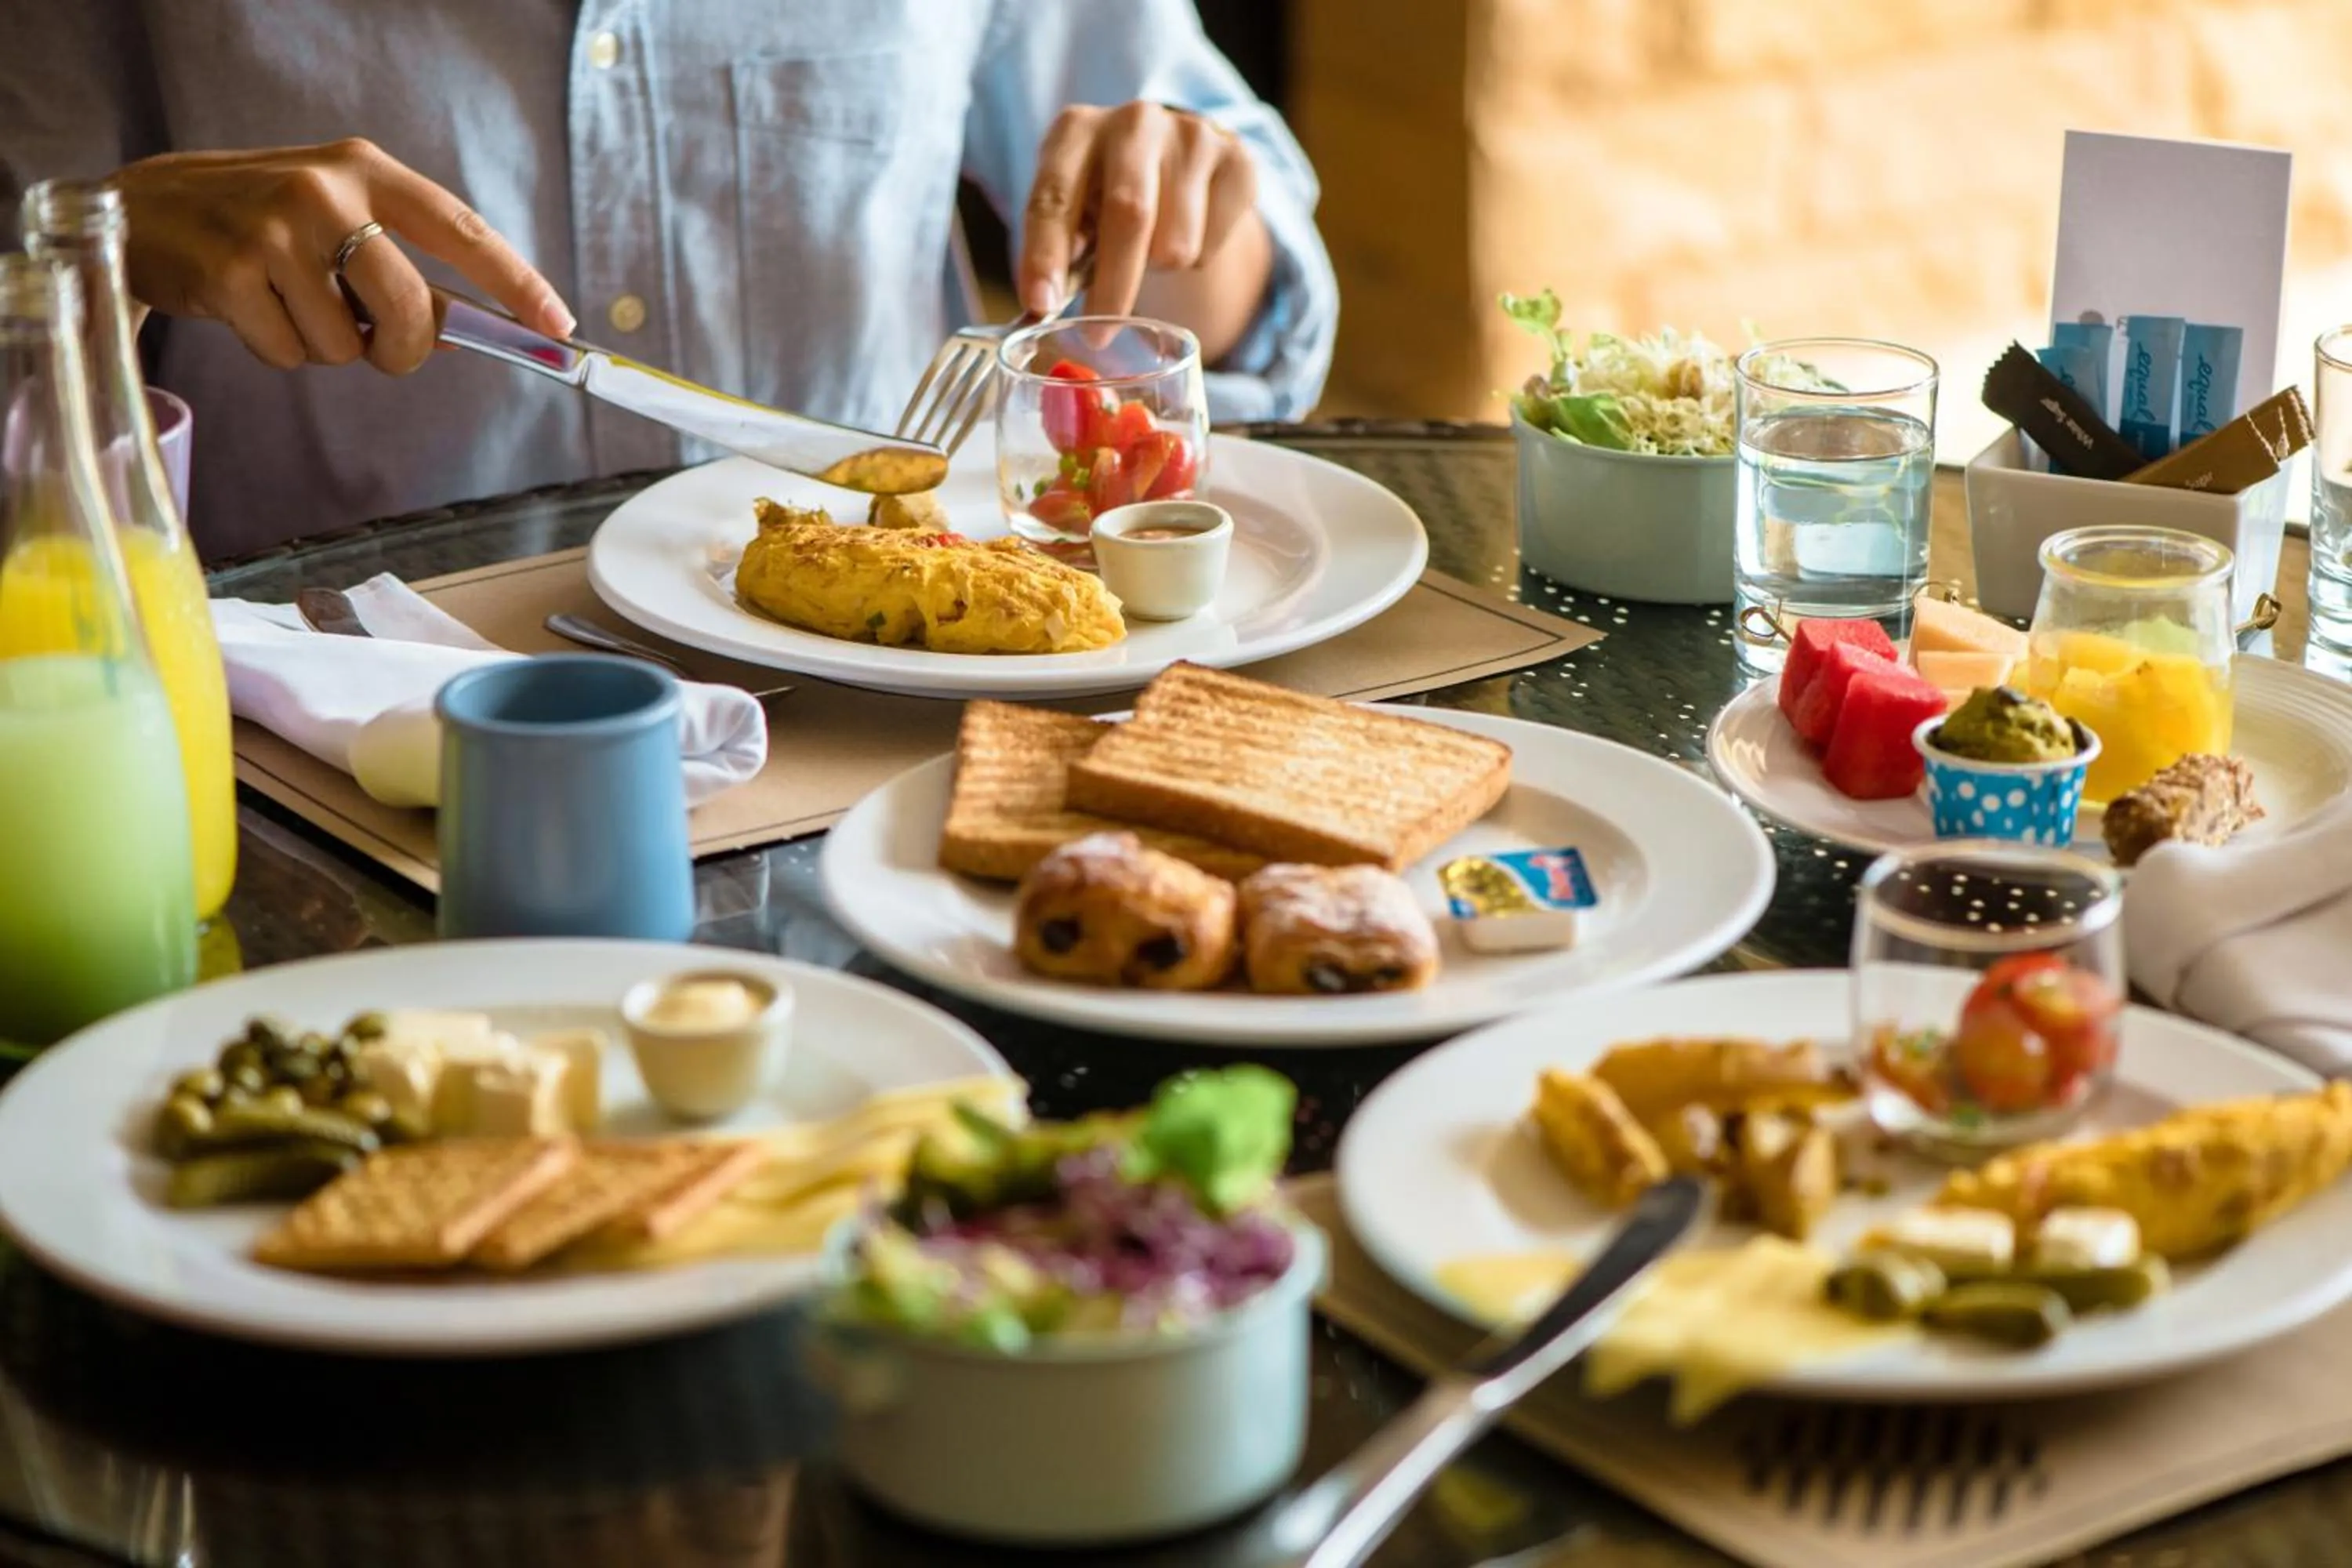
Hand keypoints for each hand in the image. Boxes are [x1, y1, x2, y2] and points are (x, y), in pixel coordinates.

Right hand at [111, 138, 574, 375]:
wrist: (147, 208)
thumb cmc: (261, 221)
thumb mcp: (338, 221)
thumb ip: (405, 268)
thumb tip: (473, 331)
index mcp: (368, 170)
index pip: (461, 228)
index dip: (516, 282)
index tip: (557, 326)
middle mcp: (326, 192)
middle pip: (413, 309)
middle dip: (406, 348)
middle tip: (381, 344)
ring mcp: (276, 232)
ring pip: (350, 344)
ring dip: (328, 345)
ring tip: (288, 301)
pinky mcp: (232, 274)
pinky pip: (292, 355)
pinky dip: (279, 350)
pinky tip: (252, 308)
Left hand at [1018, 102, 1259, 323]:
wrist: (1177, 156)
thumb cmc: (1108, 194)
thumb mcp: (1073, 211)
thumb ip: (1059, 247)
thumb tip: (1044, 304)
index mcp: (1077, 130)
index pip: (1055, 196)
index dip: (1044, 254)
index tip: (1040, 305)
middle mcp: (1135, 121)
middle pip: (1129, 214)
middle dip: (1113, 285)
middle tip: (1099, 335)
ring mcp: (1192, 135)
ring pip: (1177, 243)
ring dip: (1160, 269)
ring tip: (1152, 250)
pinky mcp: (1238, 160)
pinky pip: (1215, 243)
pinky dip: (1199, 259)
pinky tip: (1190, 231)